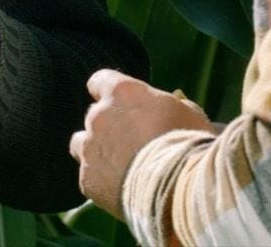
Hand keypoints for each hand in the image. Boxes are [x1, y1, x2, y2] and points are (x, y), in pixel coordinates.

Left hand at [70, 69, 213, 219]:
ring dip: (96, 151)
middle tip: (131, 143)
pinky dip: (102, 182)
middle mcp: (99, 116)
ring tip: (120, 167)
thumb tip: (171, 107)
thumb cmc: (189, 146)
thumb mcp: (188, 114)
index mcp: (122, 92)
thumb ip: (170, 106)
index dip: (109, 92)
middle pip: (94, 116)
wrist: (178, 189)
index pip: (100, 81)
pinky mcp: (87, 180)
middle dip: (109, 126)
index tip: (119, 102)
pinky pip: (89, 177)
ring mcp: (89, 148)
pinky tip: (122, 190)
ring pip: (81, 145)